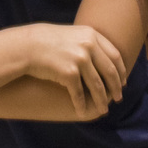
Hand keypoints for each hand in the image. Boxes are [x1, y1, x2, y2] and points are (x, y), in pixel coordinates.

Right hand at [11, 24, 125, 118]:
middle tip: (118, 98)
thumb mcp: (71, 35)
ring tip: (103, 109)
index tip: (123, 81)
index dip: (121, 70)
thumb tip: (104, 59)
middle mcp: (89, 46)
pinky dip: (81, 105)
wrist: (25, 46)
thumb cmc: (45, 41)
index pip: (115, 55)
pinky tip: (82, 112)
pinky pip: (79, 93)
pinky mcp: (69, 73)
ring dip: (101, 100)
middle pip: (110, 71)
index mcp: (91, 35)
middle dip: (116, 87)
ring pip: (97, 85)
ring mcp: (80, 59)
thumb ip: (88, 43)